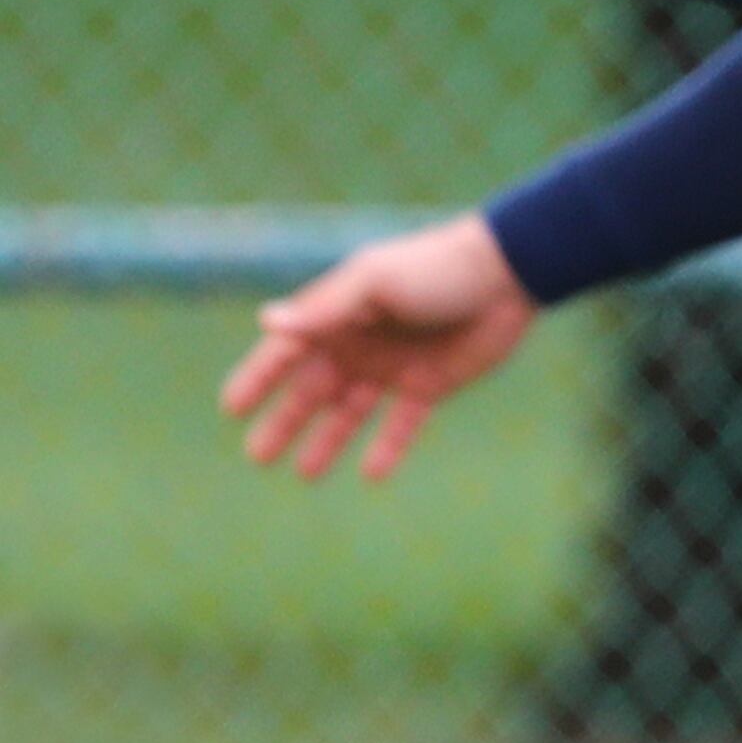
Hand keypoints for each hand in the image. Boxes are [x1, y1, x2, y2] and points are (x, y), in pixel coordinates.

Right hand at [219, 215, 539, 480]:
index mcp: (340, 315)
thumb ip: (325, 308)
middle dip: (285, 422)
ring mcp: (395, 366)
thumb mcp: (376, 283)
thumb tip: (267, 321)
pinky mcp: (431, 384)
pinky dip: (388, 447)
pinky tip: (373, 474)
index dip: (259, 378)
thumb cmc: (436, 267)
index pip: (287, 351)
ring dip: (328, 441)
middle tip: (257, 456)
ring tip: (304, 474)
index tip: (231, 409)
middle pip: (313, 390)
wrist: (508, 273)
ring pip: (351, 412)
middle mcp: (361, 344)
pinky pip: (403, 423)